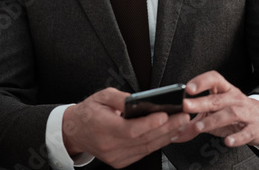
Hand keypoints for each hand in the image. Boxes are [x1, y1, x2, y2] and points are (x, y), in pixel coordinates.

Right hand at [62, 87, 189, 167]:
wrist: (75, 131)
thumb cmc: (89, 111)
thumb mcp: (101, 96)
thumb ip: (119, 98)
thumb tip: (137, 99)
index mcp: (103, 127)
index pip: (130, 129)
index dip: (149, 124)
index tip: (164, 115)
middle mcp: (110, 146)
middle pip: (143, 139)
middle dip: (166, 127)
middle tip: (183, 115)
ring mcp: (116, 157)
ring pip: (146, 148)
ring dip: (166, 136)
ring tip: (181, 123)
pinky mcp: (120, 161)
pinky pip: (143, 153)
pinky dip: (157, 143)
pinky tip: (169, 134)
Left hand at [171, 70, 258, 148]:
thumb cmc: (233, 112)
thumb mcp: (214, 112)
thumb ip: (194, 122)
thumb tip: (174, 132)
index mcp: (224, 89)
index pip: (213, 79)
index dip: (201, 81)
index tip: (188, 88)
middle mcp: (234, 98)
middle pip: (216, 99)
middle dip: (200, 102)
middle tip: (185, 106)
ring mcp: (245, 112)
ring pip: (229, 114)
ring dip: (213, 120)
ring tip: (199, 127)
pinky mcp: (253, 129)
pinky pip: (245, 133)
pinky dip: (237, 138)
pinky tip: (227, 141)